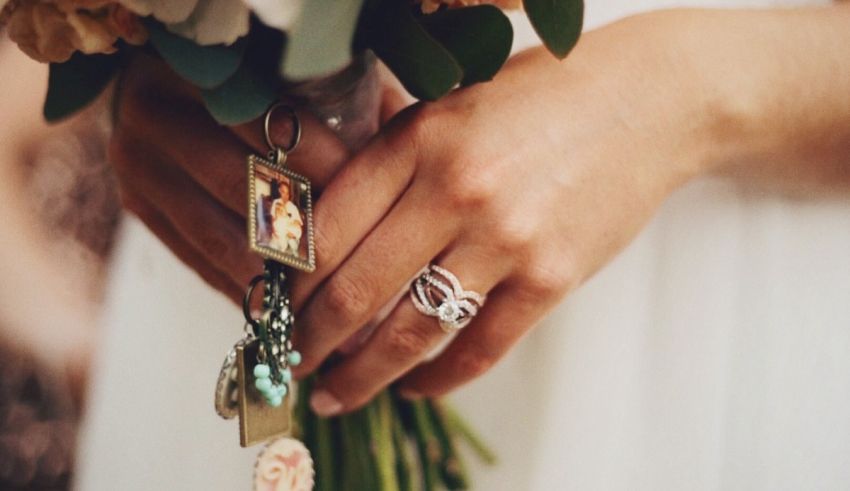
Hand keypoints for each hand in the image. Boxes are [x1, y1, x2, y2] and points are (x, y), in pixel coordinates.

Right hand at [109, 54, 407, 302]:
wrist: (160, 92)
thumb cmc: (250, 84)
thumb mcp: (287, 77)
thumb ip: (333, 101)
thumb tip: (394, 146)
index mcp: (199, 70)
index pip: (274, 124)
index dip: (328, 164)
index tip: (380, 197)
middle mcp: (157, 115)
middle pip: (244, 186)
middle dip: (308, 231)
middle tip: (361, 262)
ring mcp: (140, 166)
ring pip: (222, 237)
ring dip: (279, 276)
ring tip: (331, 303)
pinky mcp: (138, 208)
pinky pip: (199, 261)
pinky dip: (248, 288)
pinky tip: (289, 308)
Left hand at [291, 14, 718, 414]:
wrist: (646, 104)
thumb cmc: (541, 100)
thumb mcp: (452, 107)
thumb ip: (393, 161)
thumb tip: (328, 233)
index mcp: (418, 140)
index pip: (325, 229)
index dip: (288, 281)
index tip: (274, 307)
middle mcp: (455, 189)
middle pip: (355, 290)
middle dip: (310, 341)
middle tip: (293, 364)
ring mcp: (506, 238)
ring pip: (410, 331)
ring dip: (364, 375)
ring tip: (340, 394)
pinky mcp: (551, 278)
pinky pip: (479, 348)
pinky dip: (439, 378)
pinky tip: (416, 387)